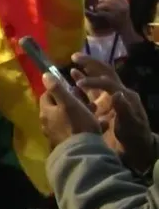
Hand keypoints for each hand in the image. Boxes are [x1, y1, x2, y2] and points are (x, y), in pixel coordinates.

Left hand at [39, 73, 100, 149]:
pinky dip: (84, 127)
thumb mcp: (68, 103)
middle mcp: (47, 123)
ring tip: (96, 113)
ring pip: (68, 119)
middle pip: (58, 108)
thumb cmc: (77, 124)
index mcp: (46, 112)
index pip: (47, 95)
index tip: (72, 89)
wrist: (82, 153)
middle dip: (73, 102)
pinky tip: (99, 126)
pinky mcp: (65, 144)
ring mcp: (55, 135)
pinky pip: (75, 131)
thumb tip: (44, 75)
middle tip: (88, 101)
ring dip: (81, 114)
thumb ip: (56, 88)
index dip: (58, 90)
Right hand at [71, 53, 152, 169]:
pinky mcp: (103, 107)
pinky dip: (82, 84)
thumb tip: (117, 93)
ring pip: (97, 80)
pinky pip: (92, 92)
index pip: (107, 82)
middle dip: (90, 63)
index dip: (93, 80)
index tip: (78, 84)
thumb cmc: (134, 138)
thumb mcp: (131, 125)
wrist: (135, 151)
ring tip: (72, 67)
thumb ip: (125, 109)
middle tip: (75, 56)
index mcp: (125, 96)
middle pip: (104, 72)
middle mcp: (117, 93)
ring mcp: (110, 100)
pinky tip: (72, 82)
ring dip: (85, 72)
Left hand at [95, 0, 130, 32]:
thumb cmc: (123, 17)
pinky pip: (103, 12)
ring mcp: (117, 11)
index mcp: (125, 2)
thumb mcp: (124, 7)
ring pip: (104, 5)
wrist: (126, 29)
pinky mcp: (113, 17)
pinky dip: (99, 12)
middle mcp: (122, 5)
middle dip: (101, 1)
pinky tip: (98, 13)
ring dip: (99, 6)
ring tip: (97, 9)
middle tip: (99, 4)